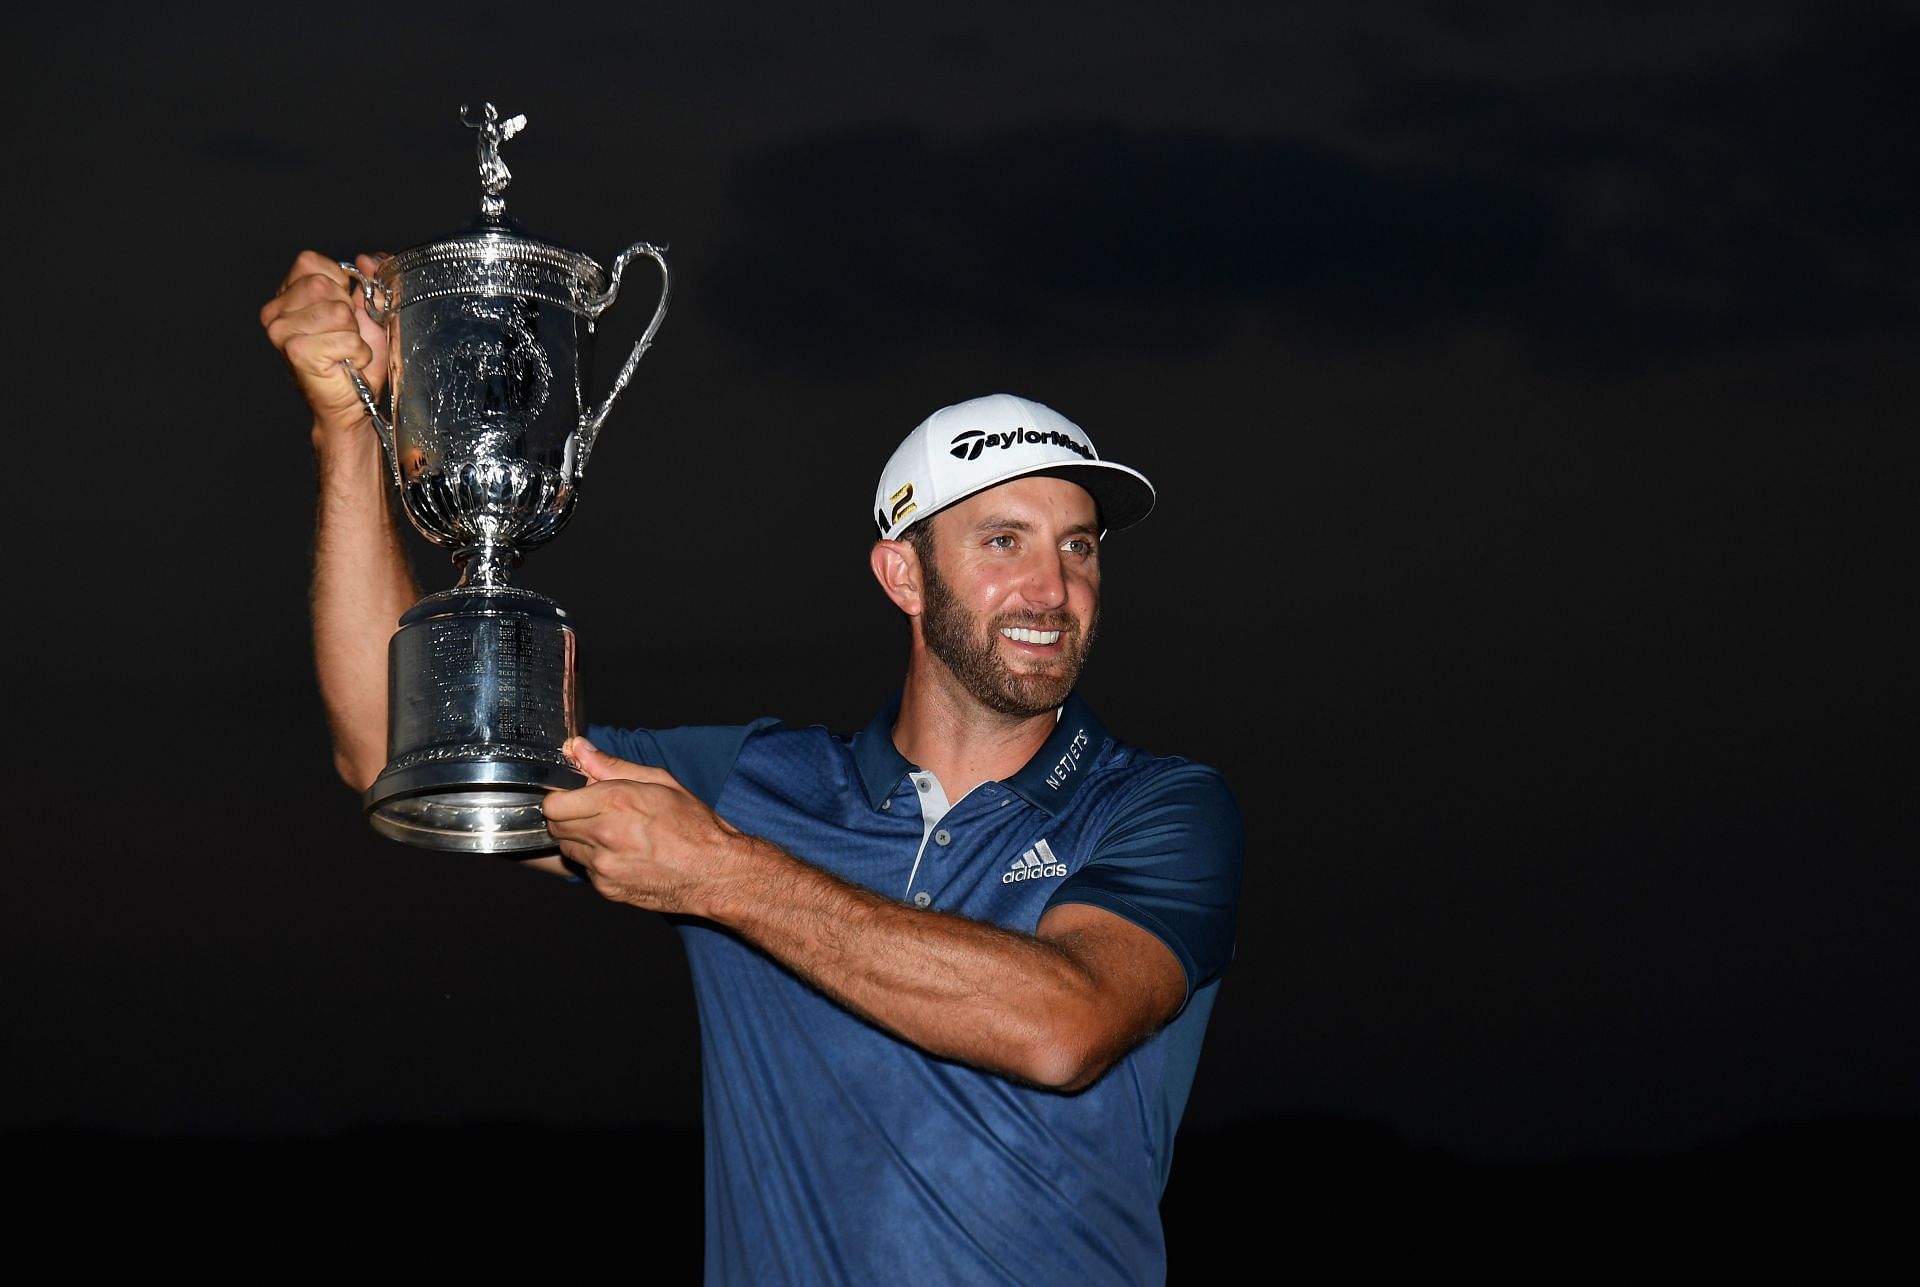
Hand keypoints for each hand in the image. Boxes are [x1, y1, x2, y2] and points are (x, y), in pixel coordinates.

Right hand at [258, 250, 389, 443]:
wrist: (353, 402)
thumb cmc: (357, 359)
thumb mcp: (370, 311)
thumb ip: (371, 281)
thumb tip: (369, 259)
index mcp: (287, 294)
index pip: (311, 262)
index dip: (339, 284)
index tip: (343, 312)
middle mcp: (275, 311)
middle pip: (325, 285)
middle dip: (348, 312)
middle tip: (343, 336)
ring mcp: (280, 331)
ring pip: (337, 311)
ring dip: (353, 334)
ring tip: (345, 351)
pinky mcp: (295, 351)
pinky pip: (345, 337)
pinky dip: (357, 352)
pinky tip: (347, 363)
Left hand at [543, 737, 757, 915]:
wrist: (714, 873)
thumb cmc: (694, 826)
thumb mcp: (660, 781)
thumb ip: (611, 765)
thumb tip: (578, 748)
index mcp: (616, 802)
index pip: (553, 803)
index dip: (562, 797)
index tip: (575, 796)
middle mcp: (604, 835)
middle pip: (555, 826)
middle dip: (568, 817)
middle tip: (595, 813)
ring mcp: (603, 865)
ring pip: (566, 849)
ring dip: (580, 840)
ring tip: (612, 835)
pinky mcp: (606, 888)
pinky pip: (585, 870)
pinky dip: (596, 861)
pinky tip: (622, 855)